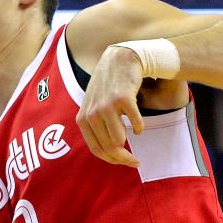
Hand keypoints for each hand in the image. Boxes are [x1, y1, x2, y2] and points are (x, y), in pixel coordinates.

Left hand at [76, 46, 144, 167]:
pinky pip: (134, 124)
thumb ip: (95, 127)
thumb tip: (109, 153)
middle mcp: (92, 114)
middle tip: (135, 162)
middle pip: (109, 147)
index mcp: (82, 119)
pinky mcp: (122, 99)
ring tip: (136, 140)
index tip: (124, 163)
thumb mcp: (93, 106)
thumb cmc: (108, 86)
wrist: (120, 60)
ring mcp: (106, 106)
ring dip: (131, 146)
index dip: (112, 160)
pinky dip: (139, 128)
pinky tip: (139, 128)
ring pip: (120, 140)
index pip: (96, 149)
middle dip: (124, 159)